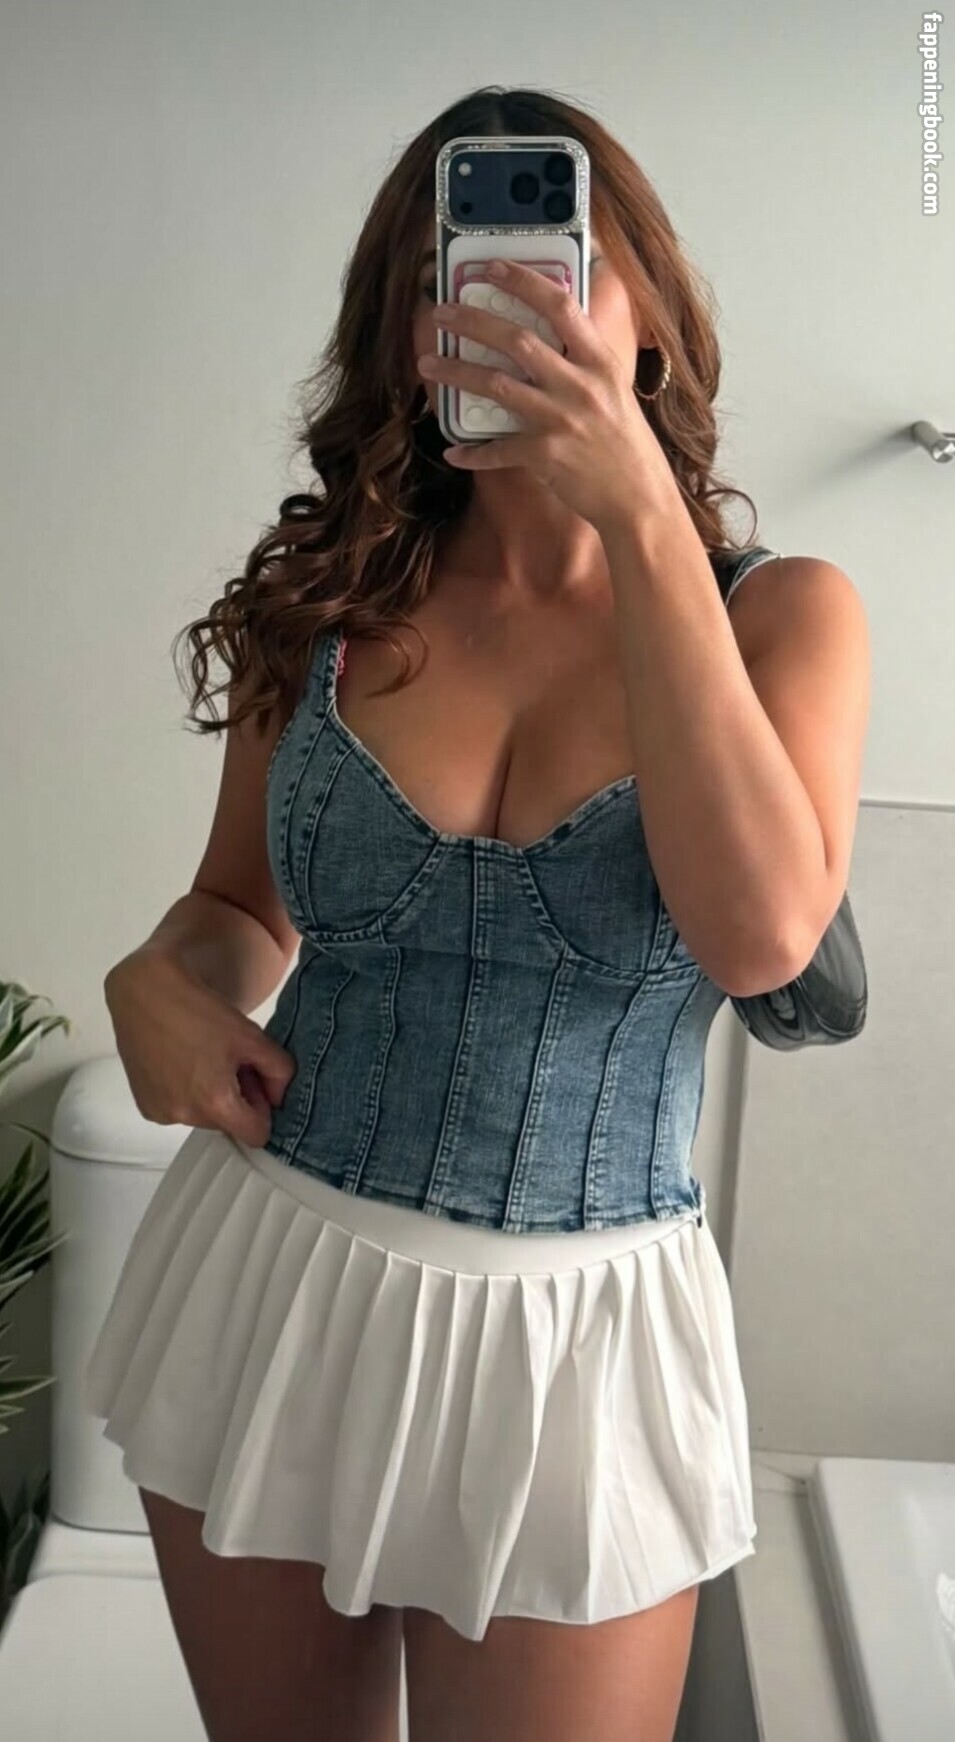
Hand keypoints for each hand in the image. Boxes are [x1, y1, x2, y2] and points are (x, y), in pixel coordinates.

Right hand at [104, 950, 296, 1149]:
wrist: (144, 992)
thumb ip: (280, 1071)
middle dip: (234, 1098)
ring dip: (208, 1095)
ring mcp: (160, 1113)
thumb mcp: (252, 1036)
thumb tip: (280, 1097)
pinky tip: (180, 1061)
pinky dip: (184, 1093)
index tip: (254, 1080)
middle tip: (227, 1059)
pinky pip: (178, 1109)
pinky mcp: (144, 1105)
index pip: (256, 1135)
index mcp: (214, 1104)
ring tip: (201, 1056)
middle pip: (228, 1124)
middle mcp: (184, 1116)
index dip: (262, 1108)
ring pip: (202, 1117)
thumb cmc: (197, 1010)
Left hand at [419, 257, 680, 535]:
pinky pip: (497, 449)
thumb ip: (585, 362)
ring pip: (496, 386)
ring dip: (456, 373)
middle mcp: (580, 385)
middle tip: (441, 312)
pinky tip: (452, 452)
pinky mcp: (545, 456)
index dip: (523, 282)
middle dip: (473, 322)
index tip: (491, 269)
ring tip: (427, 365)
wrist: (639, 499)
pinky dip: (472, 452)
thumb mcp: (615, 390)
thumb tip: (552, 336)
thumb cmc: (626, 444)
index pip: (560, 306)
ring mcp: (561, 420)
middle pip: (517, 340)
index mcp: (600, 362)